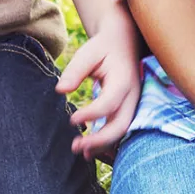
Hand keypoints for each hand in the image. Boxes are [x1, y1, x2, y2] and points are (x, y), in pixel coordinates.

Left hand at [57, 2, 142, 159]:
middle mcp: (133, 95)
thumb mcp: (88, 52)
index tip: (71, 119)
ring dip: (104, 145)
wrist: (124, 41)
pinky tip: (91, 150)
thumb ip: (75, 71)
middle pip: (121, 125)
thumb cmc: (103, 47)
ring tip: (81, 152)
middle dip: (100, 140)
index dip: (91, 115)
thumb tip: (60, 90)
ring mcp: (134, 104)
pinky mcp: (129, 109)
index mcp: (123, 80)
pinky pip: (121, 130)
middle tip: (76, 146)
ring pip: (123, 131)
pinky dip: (108, 143)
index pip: (109, 103)